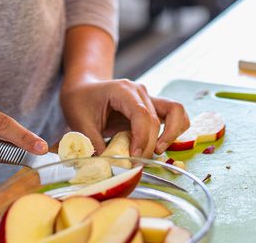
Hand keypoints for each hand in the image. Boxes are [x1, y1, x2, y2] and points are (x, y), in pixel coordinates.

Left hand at [60, 77, 190, 157]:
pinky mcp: (153, 107)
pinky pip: (174, 114)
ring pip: (175, 111)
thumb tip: (105, 168)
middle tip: (136, 164)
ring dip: (171, 134)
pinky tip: (162, 145)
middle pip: (156, 120)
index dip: (141, 138)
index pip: (142, 114)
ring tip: (158, 152)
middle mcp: (140, 92)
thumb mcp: (80, 123)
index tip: (134, 158)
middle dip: (149, 145)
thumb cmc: (80, 101)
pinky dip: (174, 130)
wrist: (83, 88)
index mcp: (122, 90)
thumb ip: (93, 144)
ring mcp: (149, 97)